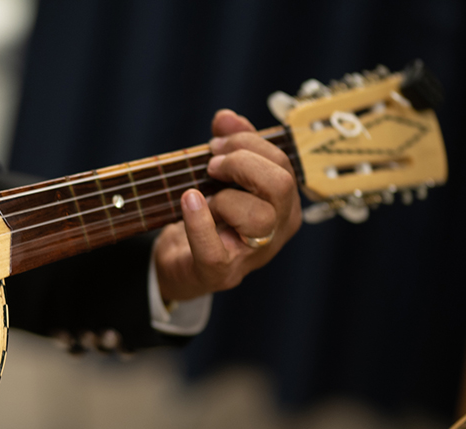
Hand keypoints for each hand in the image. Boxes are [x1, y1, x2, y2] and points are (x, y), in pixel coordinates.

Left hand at [154, 109, 301, 300]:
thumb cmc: (207, 215)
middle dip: (242, 164)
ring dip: (224, 198)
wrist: (180, 260)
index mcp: (285, 203)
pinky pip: (213, 248)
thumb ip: (230, 145)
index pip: (283, 163)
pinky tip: (187, 201)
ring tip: (204, 199)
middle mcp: (278, 229)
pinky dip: (197, 222)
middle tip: (211, 166)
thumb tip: (226, 118)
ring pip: (258, 217)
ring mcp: (252, 255)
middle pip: (281, 185)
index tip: (217, 143)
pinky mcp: (220, 272)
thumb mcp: (221, 176)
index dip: (248, 144)